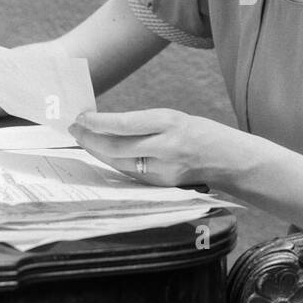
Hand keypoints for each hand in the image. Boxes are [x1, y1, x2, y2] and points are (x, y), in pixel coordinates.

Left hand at [68, 108, 234, 188]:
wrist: (228, 159)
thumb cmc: (199, 133)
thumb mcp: (173, 118)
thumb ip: (143, 124)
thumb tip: (105, 125)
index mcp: (170, 123)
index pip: (124, 125)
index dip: (97, 123)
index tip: (81, 117)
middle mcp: (166, 148)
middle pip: (116, 147)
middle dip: (90, 139)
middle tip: (74, 129)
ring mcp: (163, 170)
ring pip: (119, 163)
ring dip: (98, 152)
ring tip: (84, 139)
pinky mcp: (161, 185)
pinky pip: (130, 174)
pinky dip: (113, 163)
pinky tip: (104, 154)